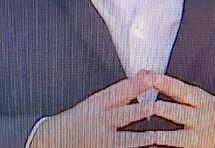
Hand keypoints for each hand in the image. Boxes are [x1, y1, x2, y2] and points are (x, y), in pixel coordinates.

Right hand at [31, 69, 159, 146]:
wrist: (57, 139)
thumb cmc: (82, 118)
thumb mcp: (99, 100)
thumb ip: (124, 89)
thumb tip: (146, 74)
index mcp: (98, 104)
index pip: (118, 92)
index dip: (135, 85)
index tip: (151, 78)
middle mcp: (100, 122)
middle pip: (121, 115)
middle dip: (138, 111)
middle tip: (154, 106)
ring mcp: (102, 141)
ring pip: (124, 139)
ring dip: (141, 138)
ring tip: (157, 136)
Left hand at [143, 71, 214, 147]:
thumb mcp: (202, 99)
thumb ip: (178, 92)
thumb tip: (150, 77)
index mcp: (200, 100)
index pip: (178, 88)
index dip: (161, 82)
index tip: (145, 76)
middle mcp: (198, 118)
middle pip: (172, 111)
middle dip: (153, 108)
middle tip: (135, 106)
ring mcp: (196, 137)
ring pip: (170, 136)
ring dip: (152, 135)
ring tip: (137, 134)